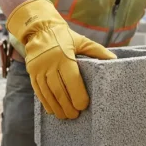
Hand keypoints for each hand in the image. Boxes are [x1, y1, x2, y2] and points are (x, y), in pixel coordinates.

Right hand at [7, 0, 116, 118]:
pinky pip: (38, 90)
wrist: (39, 29)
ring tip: (64, 116)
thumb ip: (97, 50)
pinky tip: (51, 110)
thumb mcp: (81, 40)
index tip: (83, 106)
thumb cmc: (63, 36)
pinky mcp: (31, 72)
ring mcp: (38, 68)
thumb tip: (114, 59)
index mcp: (64, 56)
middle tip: (74, 115)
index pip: (72, 80)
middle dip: (67, 106)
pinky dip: (45, 102)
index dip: (78, 95)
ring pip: (47, 93)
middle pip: (59, 90)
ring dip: (56, 106)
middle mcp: (49, 63)